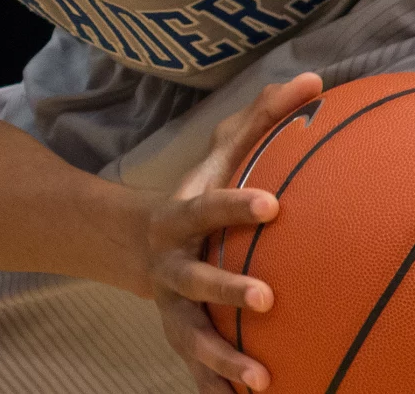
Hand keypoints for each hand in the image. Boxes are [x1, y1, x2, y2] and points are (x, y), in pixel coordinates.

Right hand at [147, 71, 322, 392]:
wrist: (130, 242)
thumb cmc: (194, 195)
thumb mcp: (219, 155)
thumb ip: (261, 119)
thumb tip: (312, 80)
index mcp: (179, 216)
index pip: (207, 207)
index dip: (235, 206)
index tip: (274, 206)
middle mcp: (169, 263)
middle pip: (193, 276)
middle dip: (225, 287)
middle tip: (267, 297)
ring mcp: (172, 303)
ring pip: (190, 332)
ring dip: (220, 355)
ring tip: (259, 378)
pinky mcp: (180, 334)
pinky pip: (195, 366)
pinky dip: (214, 386)